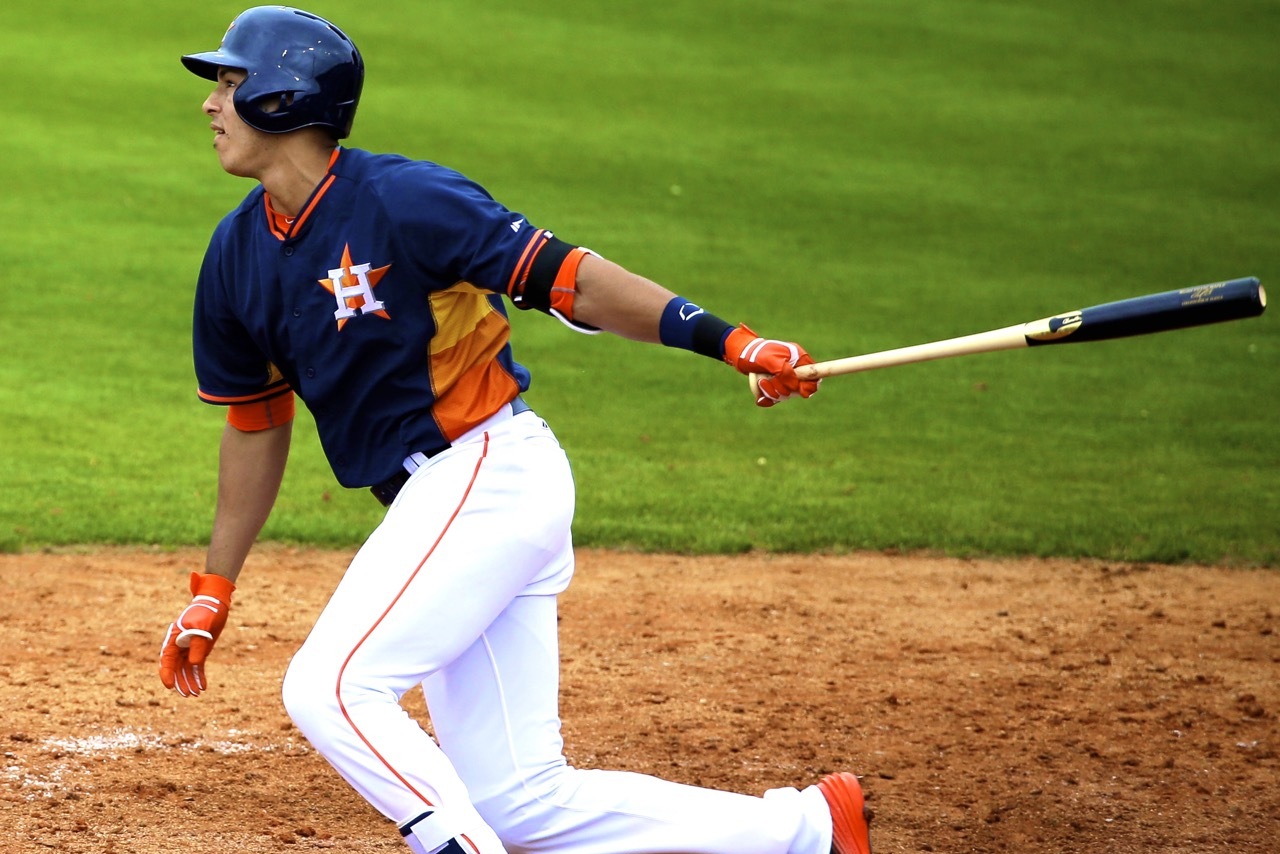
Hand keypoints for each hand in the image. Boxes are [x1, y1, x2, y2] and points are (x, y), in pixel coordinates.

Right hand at [159, 572, 234, 696]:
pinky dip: (199, 676)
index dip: (167, 673)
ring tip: (196, 694)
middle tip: (187, 695)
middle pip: (176, 668)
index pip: (167, 659)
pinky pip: (197, 666)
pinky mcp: (200, 650)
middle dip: (180, 682)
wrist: (216, 603)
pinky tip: (203, 686)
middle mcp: (179, 645)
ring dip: (190, 681)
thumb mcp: (202, 627)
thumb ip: (197, 645)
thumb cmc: (206, 613)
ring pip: (186, 669)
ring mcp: (189, 648)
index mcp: (174, 638)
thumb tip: (194, 664)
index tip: (169, 686)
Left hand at [723, 324, 819, 406]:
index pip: (813, 377)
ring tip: (761, 382)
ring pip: (785, 395)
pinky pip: (774, 399)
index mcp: (799, 359)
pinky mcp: (774, 386)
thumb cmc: (758, 353)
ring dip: (772, 392)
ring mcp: (784, 379)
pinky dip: (766, 398)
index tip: (800, 390)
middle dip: (783, 388)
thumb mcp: (771, 359)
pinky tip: (760, 396)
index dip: (809, 386)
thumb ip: (785, 372)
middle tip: (771, 380)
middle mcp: (794, 370)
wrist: (741, 355)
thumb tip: (794, 386)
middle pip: (798, 390)